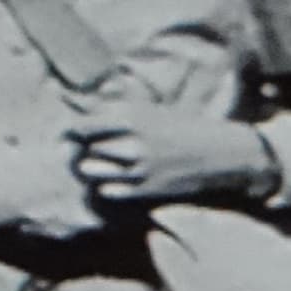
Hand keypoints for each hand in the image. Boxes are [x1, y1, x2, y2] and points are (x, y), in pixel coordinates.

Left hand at [66, 113, 273, 202]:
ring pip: (91, 170)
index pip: (83, 126)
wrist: (220, 152)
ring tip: (101, 163)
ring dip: (91, 167)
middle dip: (83, 148)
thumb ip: (113, 110)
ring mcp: (138, 168)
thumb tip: (72, 100)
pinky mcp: (145, 189)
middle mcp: (132, 143)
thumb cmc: (183, 125)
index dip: (71, 129)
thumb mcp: (149, 110)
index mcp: (132, 117)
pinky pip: (107, 189)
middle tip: (88, 148)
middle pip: (85, 148)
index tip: (69, 132)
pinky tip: (117, 177)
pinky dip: (106, 184)